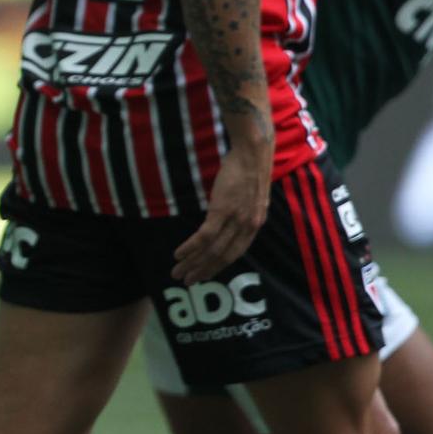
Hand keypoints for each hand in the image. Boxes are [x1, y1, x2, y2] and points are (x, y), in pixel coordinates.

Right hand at [171, 146, 270, 283]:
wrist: (252, 152)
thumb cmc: (249, 168)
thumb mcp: (250, 195)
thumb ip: (242, 210)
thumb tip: (229, 217)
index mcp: (254, 224)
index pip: (235, 254)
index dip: (218, 266)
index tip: (204, 274)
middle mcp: (247, 227)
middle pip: (222, 257)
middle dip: (203, 271)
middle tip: (187, 281)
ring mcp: (235, 220)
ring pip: (212, 250)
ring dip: (193, 263)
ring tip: (178, 272)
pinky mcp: (222, 210)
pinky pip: (204, 236)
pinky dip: (190, 248)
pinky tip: (178, 254)